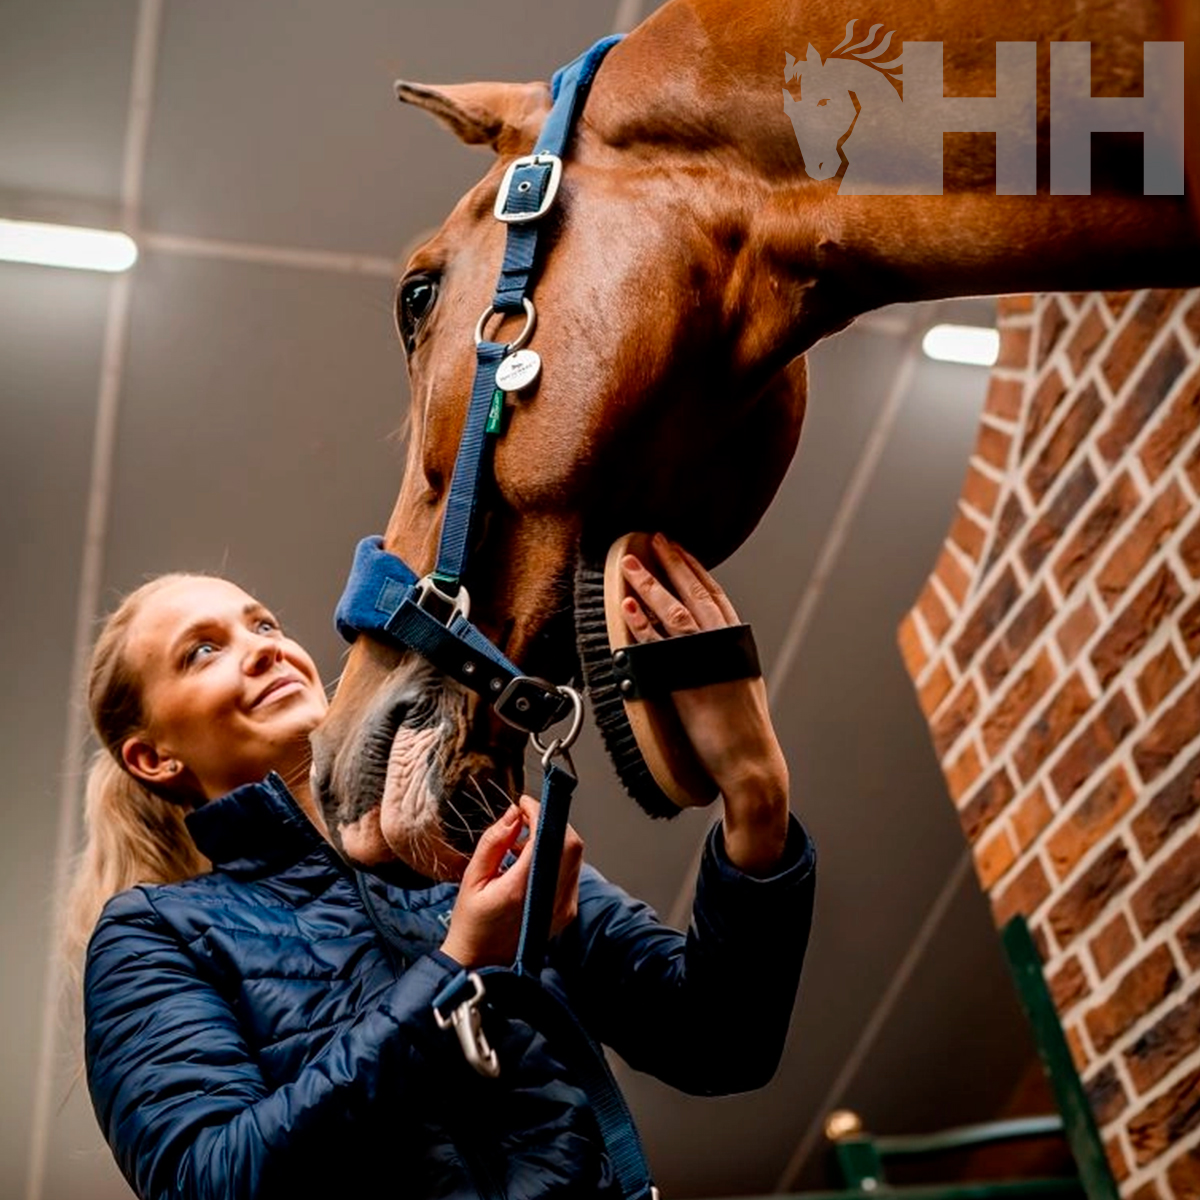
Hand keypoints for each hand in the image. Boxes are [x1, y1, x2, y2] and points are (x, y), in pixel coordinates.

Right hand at [439, 796, 583, 967]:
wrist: (482, 963)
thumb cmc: (472, 923)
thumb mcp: (472, 878)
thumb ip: (493, 842)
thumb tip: (513, 814)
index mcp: (521, 890)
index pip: (545, 838)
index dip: (539, 813)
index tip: (525, 803)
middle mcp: (549, 899)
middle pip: (570, 845)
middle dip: (551, 822)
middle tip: (526, 816)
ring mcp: (562, 907)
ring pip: (574, 857)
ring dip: (554, 838)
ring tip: (523, 838)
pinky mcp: (566, 911)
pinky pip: (571, 872)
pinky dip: (555, 857)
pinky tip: (530, 859)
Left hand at [621, 533, 790, 874]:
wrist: (750, 762)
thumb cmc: (745, 731)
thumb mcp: (740, 683)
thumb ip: (723, 659)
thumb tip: (707, 645)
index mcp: (737, 643)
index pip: (714, 595)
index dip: (694, 569)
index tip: (678, 548)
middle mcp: (723, 645)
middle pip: (694, 593)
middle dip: (672, 563)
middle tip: (654, 538)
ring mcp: (703, 662)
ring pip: (675, 611)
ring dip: (650, 584)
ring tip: (630, 564)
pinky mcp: (683, 681)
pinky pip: (657, 645)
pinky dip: (641, 622)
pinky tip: (626, 605)